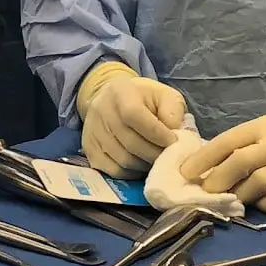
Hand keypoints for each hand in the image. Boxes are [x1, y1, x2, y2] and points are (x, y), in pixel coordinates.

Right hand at [75, 63, 188, 177]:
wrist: (112, 100)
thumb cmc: (144, 99)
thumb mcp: (164, 95)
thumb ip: (173, 111)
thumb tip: (176, 134)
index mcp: (120, 92)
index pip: (134, 115)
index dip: (156, 133)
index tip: (174, 142)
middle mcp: (101, 110)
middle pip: (130, 142)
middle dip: (155, 153)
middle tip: (170, 157)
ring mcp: (92, 132)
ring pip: (123, 160)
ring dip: (146, 165)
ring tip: (158, 161)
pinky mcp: (89, 151)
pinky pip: (114, 171)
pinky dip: (133, 173)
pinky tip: (143, 165)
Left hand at [183, 95, 265, 214]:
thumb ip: (249, 142)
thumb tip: (213, 164)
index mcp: (264, 126)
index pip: (226, 141)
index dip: (203, 158)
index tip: (185, 174)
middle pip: (238, 163)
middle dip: (215, 181)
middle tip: (203, 195)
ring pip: (256, 183)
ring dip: (238, 196)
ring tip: (228, 204)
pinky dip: (265, 205)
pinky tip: (259, 207)